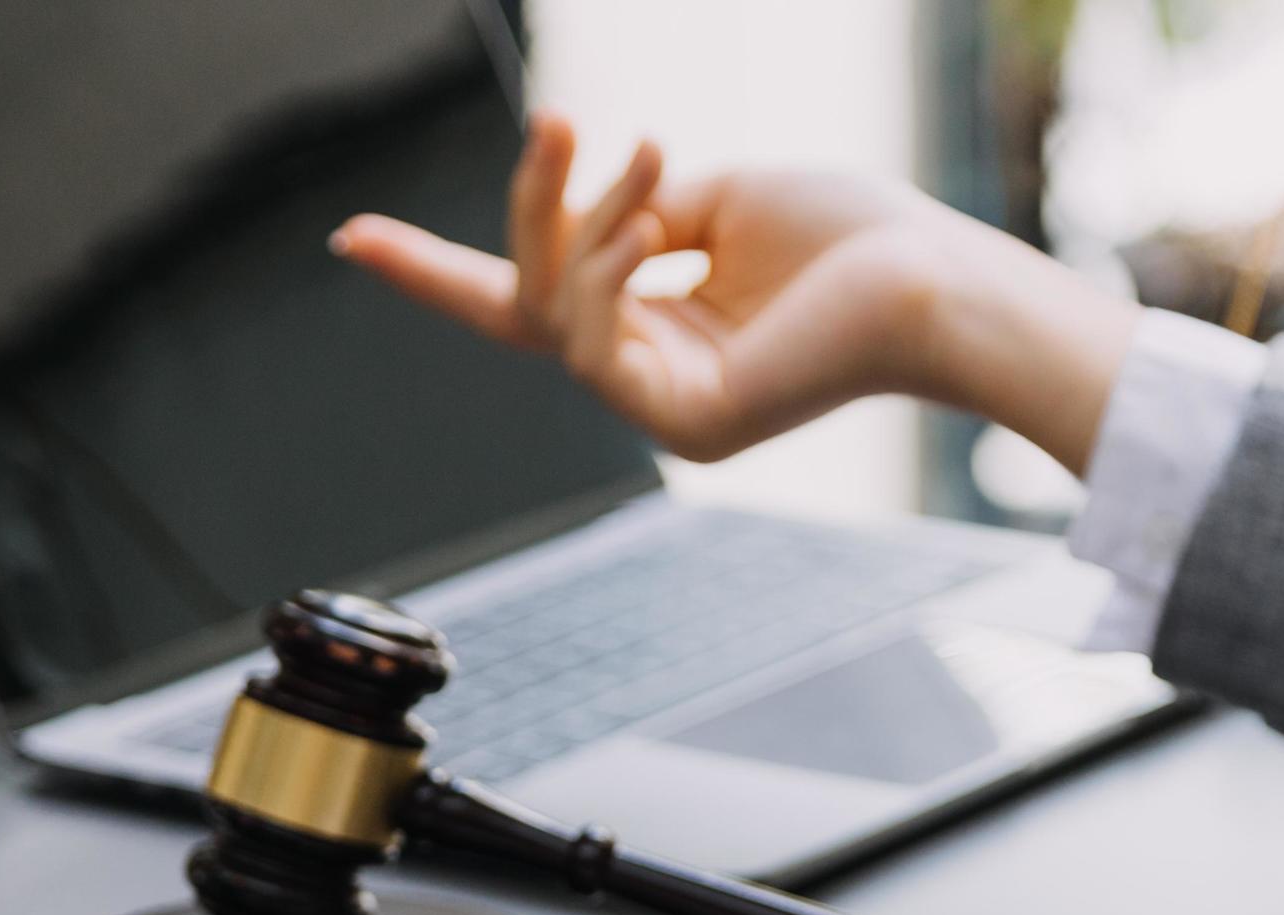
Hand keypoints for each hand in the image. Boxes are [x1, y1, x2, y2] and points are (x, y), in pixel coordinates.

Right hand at [331, 114, 1137, 471]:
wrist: (931, 278)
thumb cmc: (851, 235)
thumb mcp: (716, 197)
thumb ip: (634, 207)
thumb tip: (583, 203)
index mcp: (656, 322)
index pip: (530, 297)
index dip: (439, 271)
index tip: (352, 237)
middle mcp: (651, 375)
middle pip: (528, 296)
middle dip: (530, 207)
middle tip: (557, 122)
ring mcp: (663, 409)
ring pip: (555, 312)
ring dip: (585, 222)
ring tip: (642, 154)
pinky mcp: (683, 424)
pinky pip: (593, 340)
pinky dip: (609, 269)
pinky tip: (657, 221)